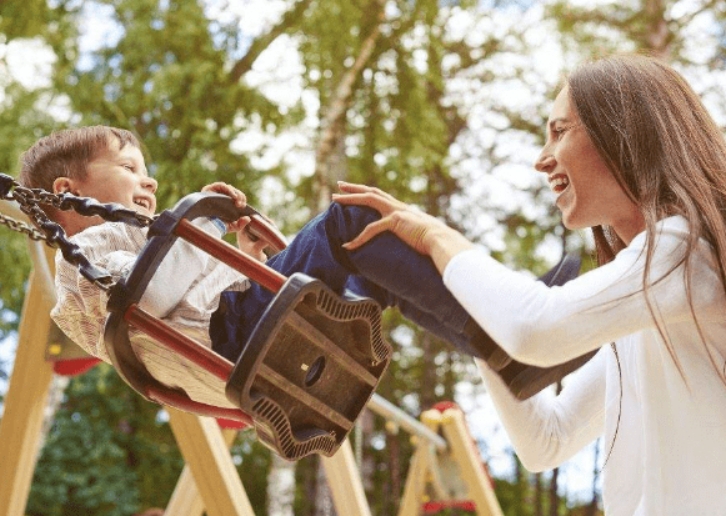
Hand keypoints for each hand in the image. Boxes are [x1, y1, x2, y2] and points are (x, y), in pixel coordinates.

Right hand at [201, 182, 264, 260]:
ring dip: (235, 193)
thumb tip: (248, 218)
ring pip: (229, 188)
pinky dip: (228, 189)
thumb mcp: (232, 226)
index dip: (242, 199)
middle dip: (240, 196)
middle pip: (234, 191)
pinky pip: (220, 185)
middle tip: (241, 205)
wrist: (205, 226)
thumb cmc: (218, 226)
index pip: (237, 196)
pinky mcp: (209, 189)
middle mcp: (221, 196)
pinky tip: (232, 196)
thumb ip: (241, 224)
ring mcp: (215, 192)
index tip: (243, 206)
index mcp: (227, 202)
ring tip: (237, 200)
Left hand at [331, 182, 448, 254]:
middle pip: (371, 192)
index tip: (354, 189)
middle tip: (338, 186)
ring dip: (350, 199)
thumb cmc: (432, 241)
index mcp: (401, 208)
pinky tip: (348, 245)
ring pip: (368, 199)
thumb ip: (409, 232)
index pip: (380, 196)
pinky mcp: (395, 221)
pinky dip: (358, 238)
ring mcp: (395, 211)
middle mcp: (397, 206)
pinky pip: (371, 228)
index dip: (366, 191)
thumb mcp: (417, 233)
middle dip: (353, 188)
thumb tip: (408, 239)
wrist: (441, 240)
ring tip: (335, 199)